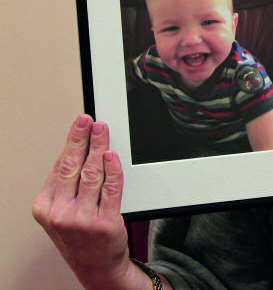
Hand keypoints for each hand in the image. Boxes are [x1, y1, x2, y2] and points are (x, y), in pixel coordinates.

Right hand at [32, 114, 133, 289]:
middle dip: (82, 139)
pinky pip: (111, 189)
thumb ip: (66, 185)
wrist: (96, 267)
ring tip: (103, 131)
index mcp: (45, 207)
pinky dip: (112, 170)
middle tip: (89, 121)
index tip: (80, 124)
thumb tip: (76, 150)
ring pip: (92, 174)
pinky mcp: (105, 223)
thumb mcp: (61, 211)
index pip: (60, 166)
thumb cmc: (80, 237)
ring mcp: (82, 219)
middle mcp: (61, 213)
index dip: (72, 141)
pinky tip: (112, 156)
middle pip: (73, 167)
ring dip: (99, 148)